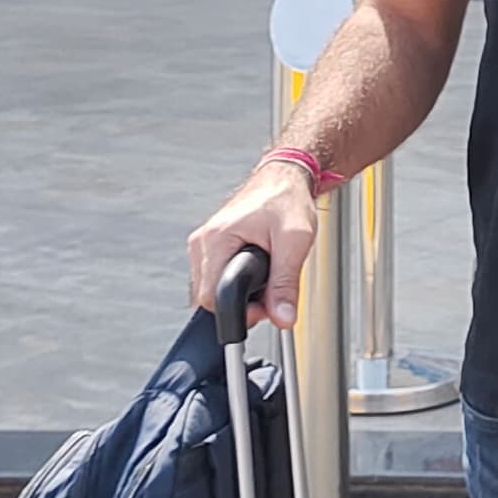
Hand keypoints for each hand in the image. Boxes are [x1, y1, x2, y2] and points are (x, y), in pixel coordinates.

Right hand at [187, 161, 319, 329]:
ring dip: (239, 293)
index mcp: (217, 239)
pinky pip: (214, 278)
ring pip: (211, 290)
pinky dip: (234, 281)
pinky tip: (254, 270)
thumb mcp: (295, 241)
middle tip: (270, 289)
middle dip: (242, 303)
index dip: (240, 311)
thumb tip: (283, 318)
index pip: (211, 299)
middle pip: (210, 298)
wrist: (283, 178)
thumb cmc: (287, 199)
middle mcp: (203, 242)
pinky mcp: (210, 247)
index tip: (265, 305)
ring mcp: (204, 244)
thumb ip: (286, 283)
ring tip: (265, 274)